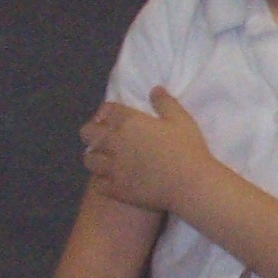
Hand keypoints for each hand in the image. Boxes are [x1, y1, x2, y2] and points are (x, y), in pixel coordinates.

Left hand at [79, 90, 216, 216]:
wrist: (190, 184)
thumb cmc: (188, 149)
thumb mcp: (182, 120)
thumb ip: (166, 103)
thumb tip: (155, 89)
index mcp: (129, 122)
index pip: (107, 110)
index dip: (109, 111)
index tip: (114, 115)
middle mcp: (114, 142)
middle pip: (88, 133)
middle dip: (93, 132)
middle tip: (105, 136)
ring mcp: (112, 167)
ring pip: (89, 159)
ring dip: (96, 156)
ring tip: (107, 159)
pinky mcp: (115, 188)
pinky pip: (97, 183)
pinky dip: (102, 180)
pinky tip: (112, 179)